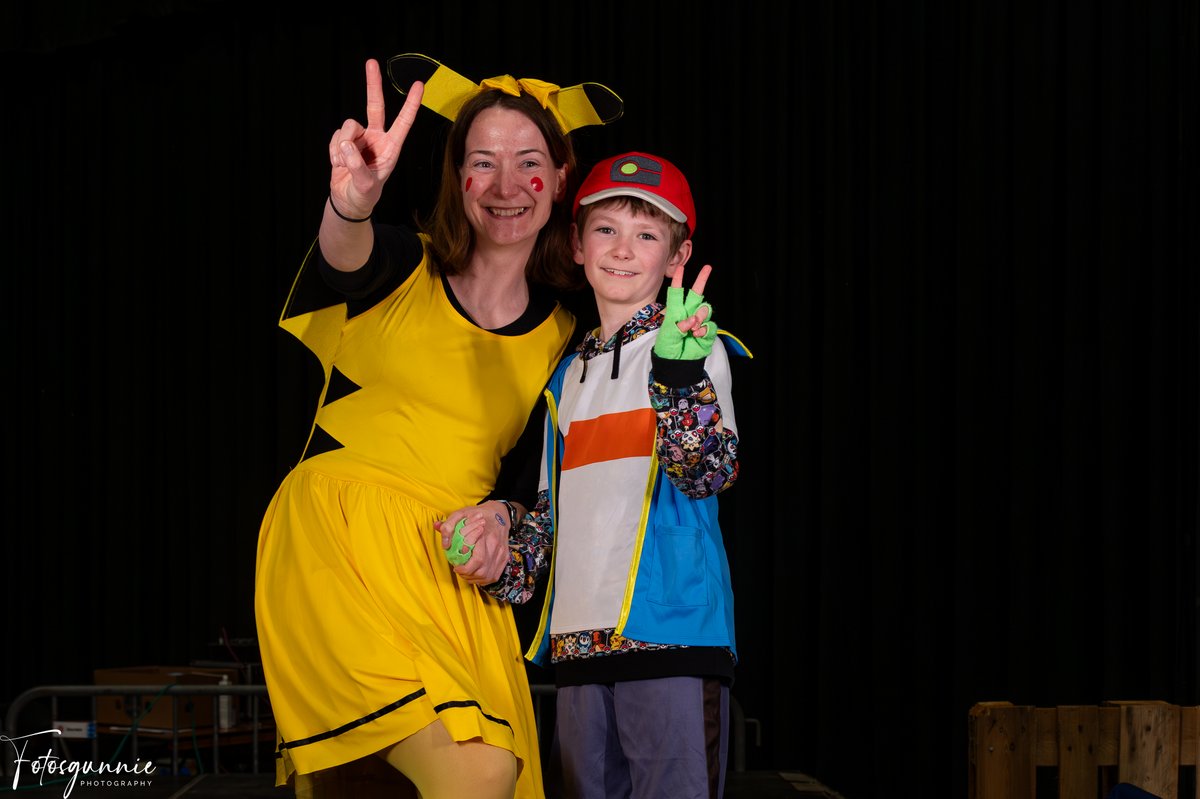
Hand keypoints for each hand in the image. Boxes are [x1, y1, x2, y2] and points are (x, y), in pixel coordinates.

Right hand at [327, 59, 424, 219]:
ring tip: (344, 163)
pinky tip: (338, 163)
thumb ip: (358, 166)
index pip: (403, 122)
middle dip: (372, 84)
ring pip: (348, 126)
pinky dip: (334, 151)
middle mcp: (376, 138)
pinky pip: (336, 136)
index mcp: (391, 147)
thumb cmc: (364, 195)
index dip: (411, 103)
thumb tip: (347, 145)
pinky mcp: (344, 141)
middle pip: (374, 106)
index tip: (419, 85)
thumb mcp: (366, 185)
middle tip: (371, 62)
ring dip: (342, 144)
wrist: (348, 201)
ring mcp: (359, 138)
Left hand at [435, 501, 514, 584]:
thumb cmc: (478, 514)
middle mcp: (495, 545)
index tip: (456, 567)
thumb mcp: (461, 513)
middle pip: (483, 571)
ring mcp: (502, 552)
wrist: (499, 513)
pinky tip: (475, 574)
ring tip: (466, 573)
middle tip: (459, 570)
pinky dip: (483, 579)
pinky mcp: (505, 557)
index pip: (478, 559)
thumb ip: (449, 525)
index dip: (465, 568)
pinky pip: (494, 575)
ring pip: (488, 575)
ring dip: (475, 579)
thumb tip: (442, 539)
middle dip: (468, 575)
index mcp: (485, 534)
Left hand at [653, 264, 717, 359]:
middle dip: (702, 279)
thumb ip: (679, 326)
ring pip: (705, 309)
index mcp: (675, 311)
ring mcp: (698, 322)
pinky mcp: (707, 332)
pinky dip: (704, 330)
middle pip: (696, 293)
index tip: (681, 268)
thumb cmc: (668, 348)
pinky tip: (697, 336)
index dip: (678, 280)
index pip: (677, 293)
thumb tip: (693, 320)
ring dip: (700, 316)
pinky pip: (711, 325)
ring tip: (692, 329)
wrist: (677, 364)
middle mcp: (688, 313)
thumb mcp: (668, 336)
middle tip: (708, 268)